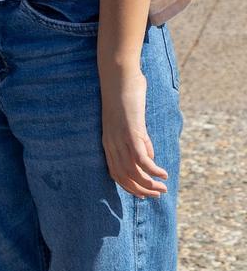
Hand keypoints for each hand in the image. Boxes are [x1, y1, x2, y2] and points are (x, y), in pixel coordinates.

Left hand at [101, 65, 168, 197]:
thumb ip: (138, 139)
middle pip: (123, 176)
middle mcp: (111, 142)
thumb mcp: (130, 122)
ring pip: (132, 171)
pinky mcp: (131, 131)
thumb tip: (148, 156)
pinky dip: (152, 170)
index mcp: (108, 141)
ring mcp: (120, 137)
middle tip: (157, 195)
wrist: (117, 75)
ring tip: (163, 188)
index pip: (115, 173)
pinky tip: (162, 173)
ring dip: (149, 184)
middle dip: (141, 190)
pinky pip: (141, 158)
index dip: (129, 187)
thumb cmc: (124, 95)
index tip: (143, 194)